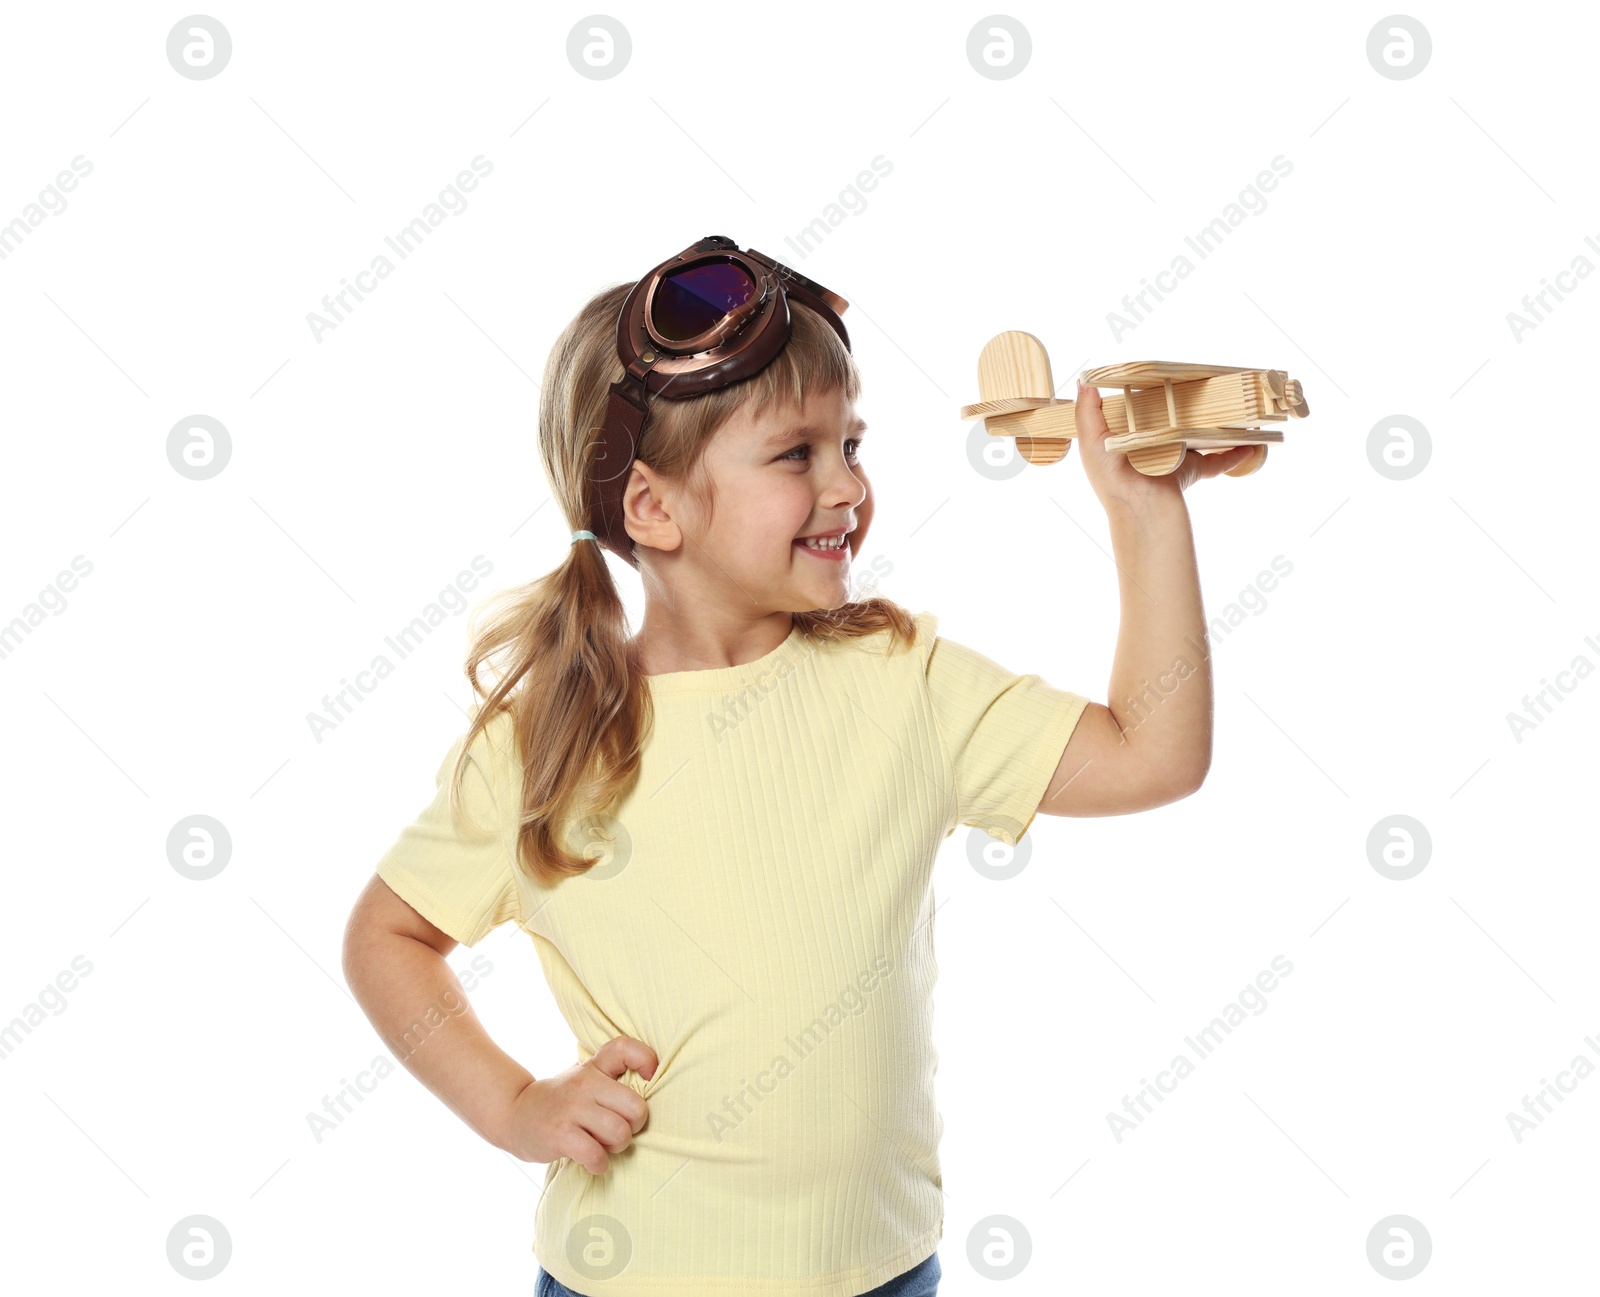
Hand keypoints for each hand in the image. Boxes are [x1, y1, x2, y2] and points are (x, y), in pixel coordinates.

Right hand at [499, 1034, 657, 1172]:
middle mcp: (584, 1082)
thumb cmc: (562, 1100)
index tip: (649, 1078)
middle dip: (634, 1126)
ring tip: (604, 1145)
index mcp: (593, 1067)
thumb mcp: (584, 1078)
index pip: (624, 1048)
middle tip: (619, 1130)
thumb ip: (612, 1076)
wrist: (515, 1114)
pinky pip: (596, 1154)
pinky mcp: (560, 1134)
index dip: (646, 1060)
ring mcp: (572, 1108)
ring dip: (617, 1147)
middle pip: (636, 1107)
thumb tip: (653, 1081)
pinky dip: (599, 1164)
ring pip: (620, 1133)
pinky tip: (593, 1162)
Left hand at [1073, 380, 1260, 506]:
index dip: (1151, 395)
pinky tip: (1252, 443)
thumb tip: (1084, 381)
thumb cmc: (1112, 476)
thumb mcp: (1092, 442)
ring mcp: (1176, 459)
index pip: (1140, 412)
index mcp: (1130, 439)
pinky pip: (1218, 461)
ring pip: (1200, 437)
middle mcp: (1153, 447)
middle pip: (1174, 421)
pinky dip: (1236, 454)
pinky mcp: (1194, 470)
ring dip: (1217, 425)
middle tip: (1203, 385)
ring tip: (1231, 408)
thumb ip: (1087, 412)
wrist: (1140, 506)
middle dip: (1188, 406)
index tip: (1165, 375)